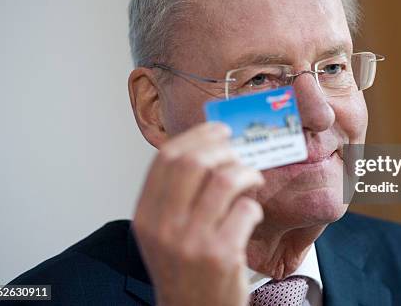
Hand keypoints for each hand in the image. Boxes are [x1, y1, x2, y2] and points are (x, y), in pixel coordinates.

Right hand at [133, 122, 263, 305]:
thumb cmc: (184, 270)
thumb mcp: (163, 231)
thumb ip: (175, 194)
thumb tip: (208, 148)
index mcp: (146, 215)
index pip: (166, 158)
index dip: (197, 136)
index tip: (218, 130)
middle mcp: (164, 226)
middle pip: (194, 162)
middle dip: (224, 148)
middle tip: (238, 152)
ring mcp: (192, 241)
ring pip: (226, 180)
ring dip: (247, 173)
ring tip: (252, 179)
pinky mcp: (221, 254)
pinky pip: (246, 209)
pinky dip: (254, 206)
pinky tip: (250, 215)